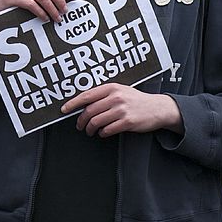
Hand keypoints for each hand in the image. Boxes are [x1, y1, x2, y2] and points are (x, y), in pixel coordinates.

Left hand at [61, 83, 183, 137]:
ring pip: (96, 121)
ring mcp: (122, 110)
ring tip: (90, 131)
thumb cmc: (136, 99)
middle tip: (79, 126)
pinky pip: (108, 130)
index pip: (86, 96)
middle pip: (89, 111)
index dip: (73, 104)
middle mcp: (115, 97)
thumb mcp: (120, 90)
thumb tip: (83, 102)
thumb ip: (103, 94)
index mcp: (111, 87)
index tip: (64, 110)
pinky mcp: (127, 122)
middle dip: (81, 120)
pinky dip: (102, 133)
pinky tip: (103, 133)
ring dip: (90, 129)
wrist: (158, 108)